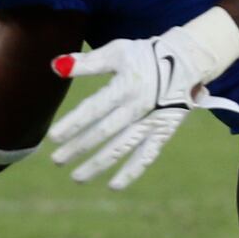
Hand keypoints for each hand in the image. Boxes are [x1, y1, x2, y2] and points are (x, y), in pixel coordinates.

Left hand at [47, 25, 238, 189]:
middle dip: (78, 148)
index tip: (52, 137)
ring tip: (76, 177)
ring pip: (120, 149)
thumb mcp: (117, 51)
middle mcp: (137, 107)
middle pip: (102, 133)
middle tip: (56, 160)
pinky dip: (131, 172)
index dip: (72, 124)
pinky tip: (113, 185)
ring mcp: (150, 123)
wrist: (186, 61)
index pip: (93, 109)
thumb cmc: (144, 55)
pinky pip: (146, 157)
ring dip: (97, 165)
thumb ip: (87, 62)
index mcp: (124, 86)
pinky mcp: (162, 132)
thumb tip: (56, 66)